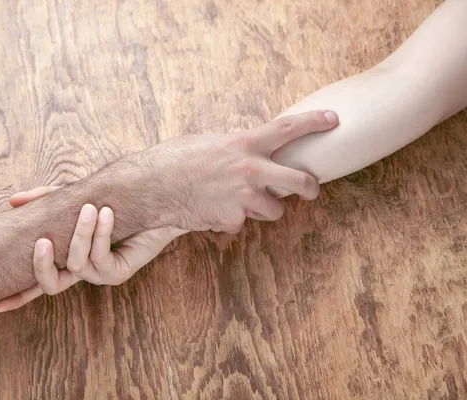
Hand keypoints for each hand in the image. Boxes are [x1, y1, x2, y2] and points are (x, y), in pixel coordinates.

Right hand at [0, 187, 184, 311]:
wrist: (151, 199)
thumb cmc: (109, 198)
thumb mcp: (72, 195)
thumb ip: (44, 199)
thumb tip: (12, 202)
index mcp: (67, 256)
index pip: (38, 280)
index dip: (20, 295)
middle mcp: (81, 269)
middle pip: (52, 286)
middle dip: (42, 267)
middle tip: (42, 241)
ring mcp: (100, 274)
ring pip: (76, 265)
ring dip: (81, 236)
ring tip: (90, 208)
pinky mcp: (118, 272)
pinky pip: (100, 259)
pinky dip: (101, 235)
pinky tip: (107, 214)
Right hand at [125, 110, 338, 233]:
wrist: (152, 186)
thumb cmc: (175, 159)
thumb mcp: (209, 143)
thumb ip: (235, 149)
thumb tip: (248, 153)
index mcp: (245, 144)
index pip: (288, 129)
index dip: (315, 121)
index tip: (333, 119)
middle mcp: (251, 170)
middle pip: (299, 182)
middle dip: (310, 188)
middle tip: (310, 191)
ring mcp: (244, 198)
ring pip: (273, 211)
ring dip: (260, 209)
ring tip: (236, 202)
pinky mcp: (233, 220)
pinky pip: (241, 224)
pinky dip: (230, 221)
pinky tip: (211, 211)